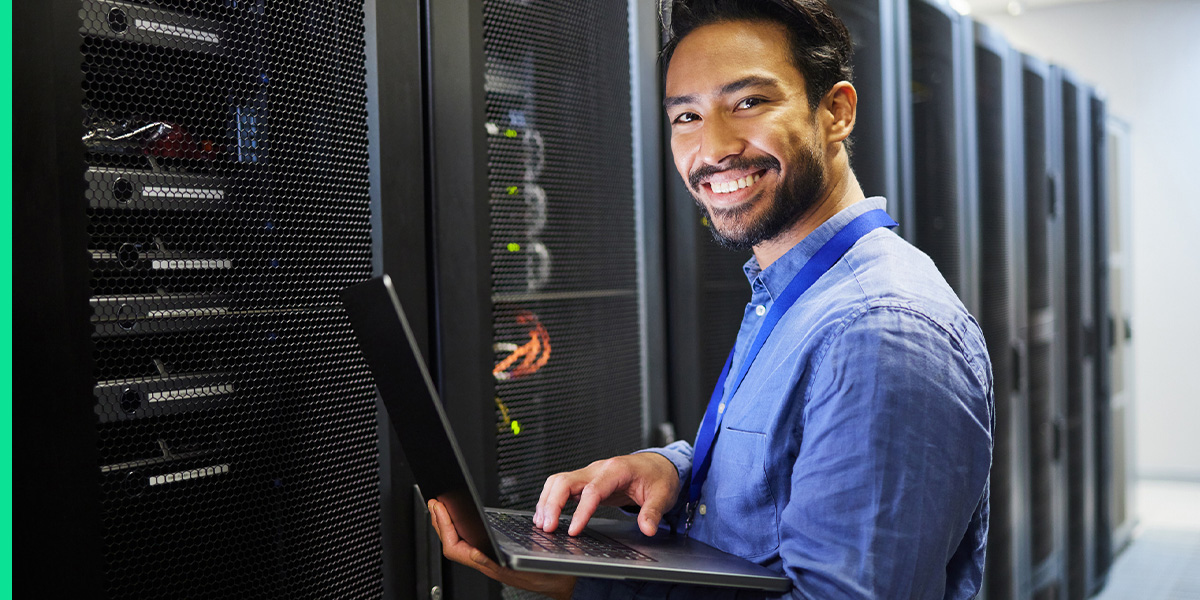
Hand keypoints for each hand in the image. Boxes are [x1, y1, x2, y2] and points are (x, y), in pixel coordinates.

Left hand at [428, 499, 576, 599]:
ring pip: (459, 542)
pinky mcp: (494, 555)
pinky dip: (461, 528)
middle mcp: (485, 562)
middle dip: (440, 522)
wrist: (564, 581)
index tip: (440, 509)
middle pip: (452, 542)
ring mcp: (488, 559)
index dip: (444, 527)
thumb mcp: (524, 566)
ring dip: (448, 524)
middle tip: (435, 502)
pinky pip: (470, 541)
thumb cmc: (548, 575)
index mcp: (488, 564)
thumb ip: (496, 564)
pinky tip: (462, 521)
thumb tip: (474, 554)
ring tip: (443, 509)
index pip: (454, 547)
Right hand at [534, 452, 679, 536]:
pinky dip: (550, 499)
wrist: (657, 465)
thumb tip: (647, 529)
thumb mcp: (662, 494)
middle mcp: (598, 469)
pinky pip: (561, 486)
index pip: (592, 490)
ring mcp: (590, 473)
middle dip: (552, 504)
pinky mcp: (585, 481)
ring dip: (546, 501)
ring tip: (542, 524)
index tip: (573, 530)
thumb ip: (653, 512)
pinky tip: (546, 515)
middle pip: (565, 481)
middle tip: (547, 528)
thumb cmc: (658, 477)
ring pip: (558, 482)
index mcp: (616, 470)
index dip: (580, 511)